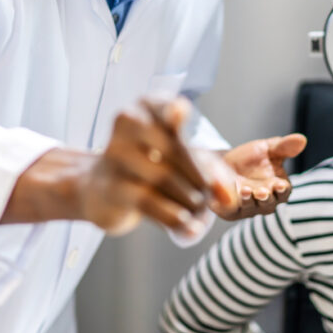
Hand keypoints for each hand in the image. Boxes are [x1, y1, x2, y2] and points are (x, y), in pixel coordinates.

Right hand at [77, 98, 232, 236]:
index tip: (179, 111)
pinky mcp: (112, 186)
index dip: (175, 112)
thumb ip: (210, 170)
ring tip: (200, 210)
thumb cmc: (151, 167)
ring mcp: (115, 154)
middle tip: (211, 196)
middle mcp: (127, 124)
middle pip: (174, 148)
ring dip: (191, 200)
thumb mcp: (184, 159)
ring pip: (163, 177)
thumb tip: (227, 197)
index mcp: (147, 106)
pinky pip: (149, 201)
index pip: (164, 105)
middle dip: (201, 177)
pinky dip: (175, 217)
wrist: (105, 191)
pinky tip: (190, 228)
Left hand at [211, 133, 305, 220]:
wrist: (223, 163)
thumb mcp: (267, 149)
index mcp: (278, 187)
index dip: (282, 190)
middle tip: (262, 191)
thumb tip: (302, 139)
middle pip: (269, 204)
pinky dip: (233, 204)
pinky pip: (234, 210)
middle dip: (266, 198)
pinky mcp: (232, 211)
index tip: (280, 184)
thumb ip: (284, 147)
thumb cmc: (250, 159)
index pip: (284, 192)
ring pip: (252, 208)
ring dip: (249, 200)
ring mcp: (249, 207)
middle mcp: (265, 201)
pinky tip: (231, 194)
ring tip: (245, 190)